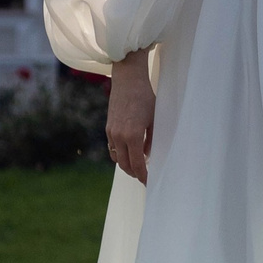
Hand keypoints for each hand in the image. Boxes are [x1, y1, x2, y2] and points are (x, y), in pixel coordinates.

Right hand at [105, 50, 154, 182]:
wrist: (128, 81)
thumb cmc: (146, 98)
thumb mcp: (154, 119)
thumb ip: (152, 140)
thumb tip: (148, 155)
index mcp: (133, 135)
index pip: (138, 164)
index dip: (143, 176)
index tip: (149, 182)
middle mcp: (119, 136)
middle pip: (125, 165)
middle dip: (135, 173)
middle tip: (144, 177)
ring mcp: (111, 132)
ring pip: (117, 158)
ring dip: (126, 165)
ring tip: (137, 168)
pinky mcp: (108, 128)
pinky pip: (112, 148)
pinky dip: (120, 155)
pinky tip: (128, 154)